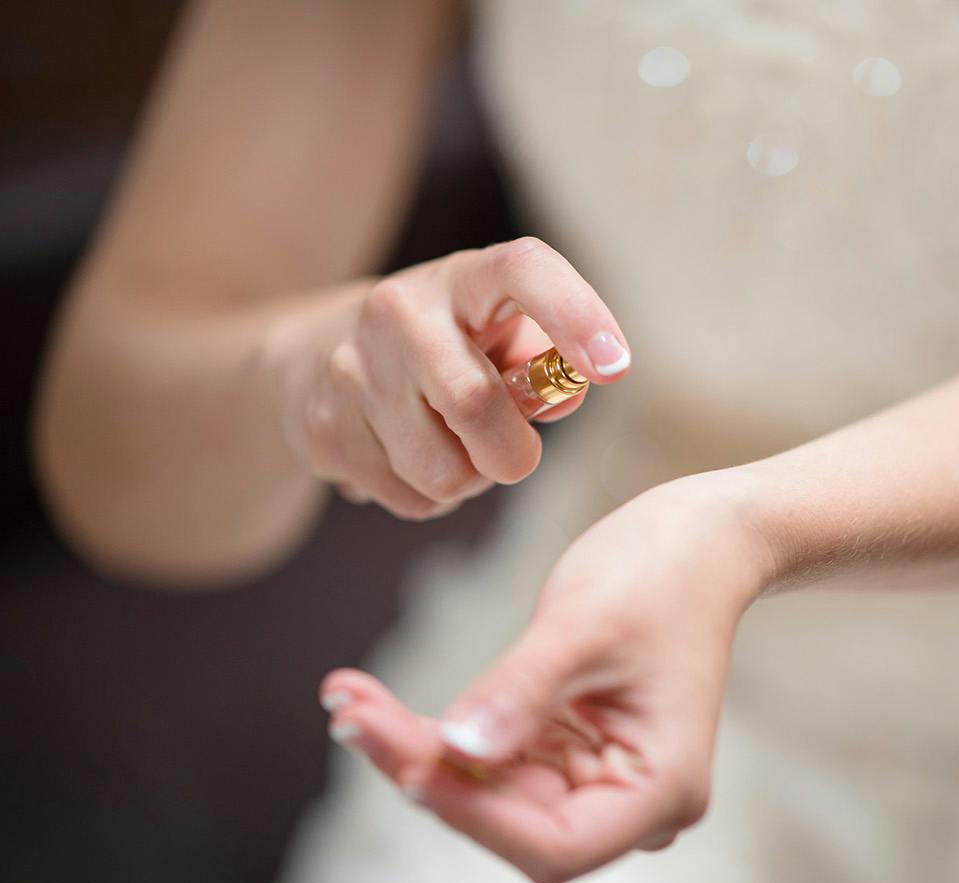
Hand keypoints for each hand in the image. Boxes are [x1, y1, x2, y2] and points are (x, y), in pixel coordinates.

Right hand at [265, 237, 630, 519]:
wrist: (309, 357)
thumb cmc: (445, 348)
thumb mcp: (498, 333)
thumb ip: (548, 363)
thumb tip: (567, 394)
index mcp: (461, 280)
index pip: (522, 270)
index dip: (576, 316)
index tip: (615, 367)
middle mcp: (399, 314)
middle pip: (477, 406)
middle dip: (515, 453)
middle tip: (515, 451)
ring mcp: (353, 373)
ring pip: (444, 474)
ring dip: (469, 480)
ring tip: (452, 446)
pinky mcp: (325, 434)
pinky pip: (412, 501)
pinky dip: (431, 496)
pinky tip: (411, 457)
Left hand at [319, 472, 773, 882]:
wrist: (699, 540)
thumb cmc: (661, 572)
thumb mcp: (584, 625)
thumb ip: (521, 692)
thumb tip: (457, 751)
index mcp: (661, 791)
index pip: (554, 844)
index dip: (476, 817)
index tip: (407, 771)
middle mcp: (633, 803)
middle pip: (510, 820)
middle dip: (425, 769)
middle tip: (348, 715)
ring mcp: (599, 780)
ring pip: (488, 791)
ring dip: (414, 747)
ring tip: (347, 699)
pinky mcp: (569, 753)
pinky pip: (491, 757)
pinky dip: (435, 729)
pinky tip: (370, 700)